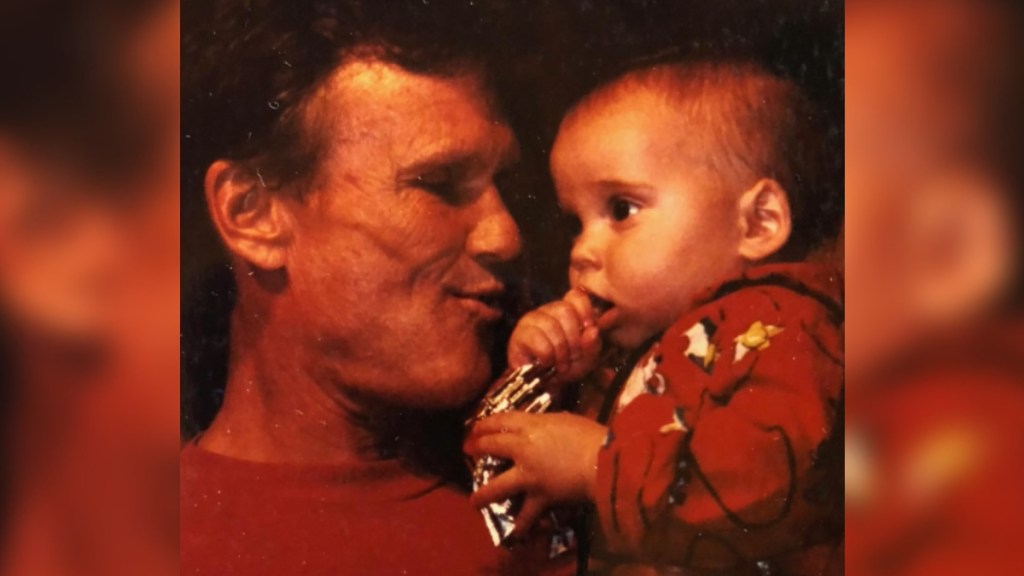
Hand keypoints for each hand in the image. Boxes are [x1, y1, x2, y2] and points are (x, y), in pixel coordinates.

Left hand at [464, 411, 607, 533]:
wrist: (604, 460)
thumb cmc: (592, 436)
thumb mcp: (567, 420)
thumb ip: (549, 424)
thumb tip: (546, 426)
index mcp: (532, 425)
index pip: (501, 420)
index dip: (484, 424)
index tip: (475, 427)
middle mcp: (523, 448)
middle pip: (491, 445)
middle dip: (476, 448)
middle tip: (468, 450)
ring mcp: (528, 475)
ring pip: (497, 486)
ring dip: (483, 494)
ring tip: (474, 501)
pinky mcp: (539, 496)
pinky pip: (527, 514)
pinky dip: (521, 525)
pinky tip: (514, 532)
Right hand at [508, 288, 600, 384]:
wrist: (543, 385)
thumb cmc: (565, 367)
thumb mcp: (586, 359)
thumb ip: (592, 345)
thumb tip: (592, 330)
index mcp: (567, 311)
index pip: (575, 296)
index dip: (585, 310)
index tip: (589, 328)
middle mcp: (549, 311)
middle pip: (564, 310)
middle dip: (573, 338)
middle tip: (573, 356)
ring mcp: (532, 320)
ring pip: (551, 325)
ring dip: (560, 350)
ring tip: (561, 364)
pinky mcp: (520, 334)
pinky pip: (537, 339)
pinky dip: (546, 355)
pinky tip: (546, 363)